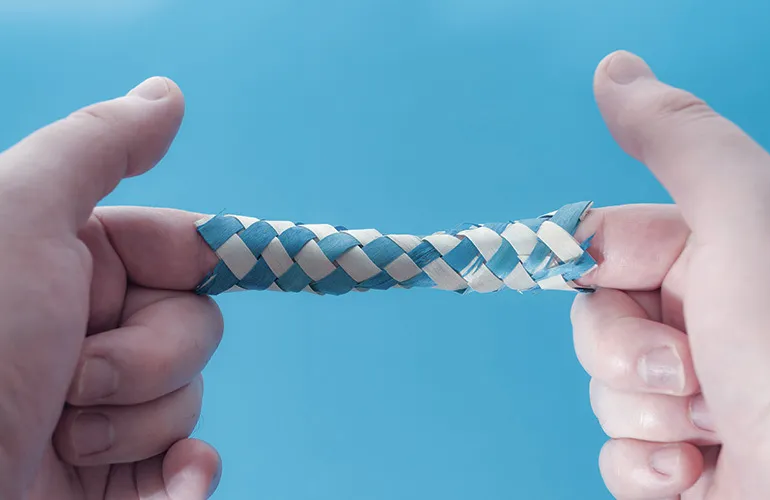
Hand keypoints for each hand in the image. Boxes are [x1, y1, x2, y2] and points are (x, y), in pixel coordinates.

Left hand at [0, 77, 222, 498]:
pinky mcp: (119, 481)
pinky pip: (190, 465)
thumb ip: (96, 149)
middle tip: (71, 378)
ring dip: (139, 424)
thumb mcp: (17, 219)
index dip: (205, 261)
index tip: (229, 266)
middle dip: (147, 359)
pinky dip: (184, 479)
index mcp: (72, 266)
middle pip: (196, 328)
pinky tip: (168, 488)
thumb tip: (169, 94)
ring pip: (189, 399)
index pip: (184, 250)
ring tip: (62, 438)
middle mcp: (90, 333)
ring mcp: (106, 412)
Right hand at [571, 51, 769, 498]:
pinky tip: (695, 473)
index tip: (607, 279)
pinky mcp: (675, 464)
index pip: (604, 246)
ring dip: (644, 413)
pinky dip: (646, 468)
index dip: (592, 264)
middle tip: (693, 368)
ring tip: (711, 429)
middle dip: (626, 352)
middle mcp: (704, 325)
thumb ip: (679, 140)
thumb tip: (613, 68)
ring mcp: (688, 400)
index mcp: (719, 260)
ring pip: (602, 391)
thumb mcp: (747, 219)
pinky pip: (615, 455)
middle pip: (593, 320)